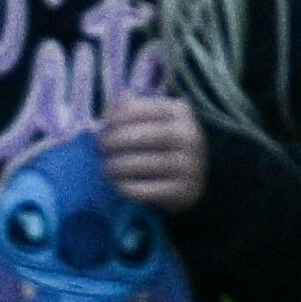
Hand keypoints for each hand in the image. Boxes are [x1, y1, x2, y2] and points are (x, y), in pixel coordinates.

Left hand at [97, 90, 209, 216]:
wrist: (199, 176)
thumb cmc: (166, 142)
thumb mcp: (157, 118)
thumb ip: (133, 109)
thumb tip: (109, 111)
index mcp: (180, 111)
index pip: (140, 109)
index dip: (116, 117)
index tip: (102, 126)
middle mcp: (188, 136)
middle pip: (143, 136)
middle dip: (115, 142)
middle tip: (101, 149)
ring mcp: (188, 165)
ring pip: (145, 164)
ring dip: (118, 167)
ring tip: (107, 168)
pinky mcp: (183, 192)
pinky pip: (149, 190)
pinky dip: (128, 188)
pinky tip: (118, 184)